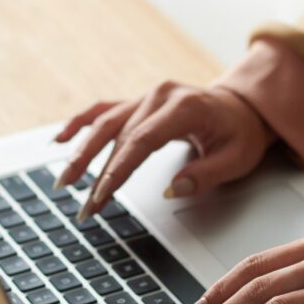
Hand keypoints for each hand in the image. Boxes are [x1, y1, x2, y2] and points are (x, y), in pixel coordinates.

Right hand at [54, 82, 273, 219]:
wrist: (244, 106)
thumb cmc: (240, 132)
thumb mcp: (238, 157)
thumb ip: (206, 173)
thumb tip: (173, 189)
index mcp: (184, 106)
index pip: (142, 140)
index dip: (118, 169)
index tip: (102, 195)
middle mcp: (159, 96)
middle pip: (118, 135)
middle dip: (97, 174)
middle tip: (84, 207)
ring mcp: (145, 97)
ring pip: (104, 123)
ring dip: (80, 153)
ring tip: (64, 182)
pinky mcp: (137, 103)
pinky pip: (102, 111)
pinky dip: (79, 124)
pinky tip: (58, 140)